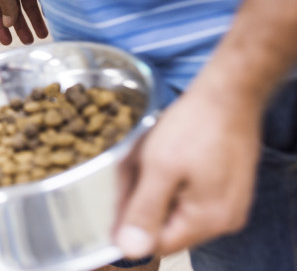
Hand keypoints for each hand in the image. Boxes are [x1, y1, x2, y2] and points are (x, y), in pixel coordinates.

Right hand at [0, 0, 47, 44]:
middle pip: (14, 12)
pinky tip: (52, 19)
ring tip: (43, 35)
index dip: (0, 27)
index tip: (7, 42)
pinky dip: (47, 9)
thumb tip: (7, 23)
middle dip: (21, 28)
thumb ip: (6, 5)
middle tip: (28, 41)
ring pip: (29, 7)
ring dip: (35, 21)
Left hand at [115, 76, 262, 257]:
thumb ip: (144, 210)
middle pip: (169, 228)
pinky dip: (171, 182)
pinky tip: (162, 160)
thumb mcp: (160, 168)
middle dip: (143, 205)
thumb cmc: (196, 125)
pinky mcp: (225, 186)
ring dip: (156, 192)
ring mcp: (227, 203)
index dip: (131, 229)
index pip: (159, 245)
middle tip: (129, 174)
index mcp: (208, 220)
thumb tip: (130, 248)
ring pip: (177, 210)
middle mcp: (223, 219)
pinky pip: (190, 195)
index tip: (112, 206)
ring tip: (147, 162)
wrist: (229, 93)